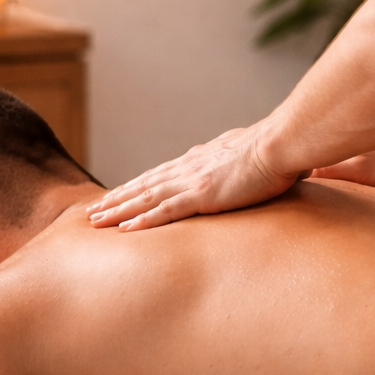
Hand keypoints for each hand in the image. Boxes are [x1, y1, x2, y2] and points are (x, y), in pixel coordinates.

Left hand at [87, 125, 303, 229]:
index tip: (118, 194)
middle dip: (117, 198)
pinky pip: (165, 212)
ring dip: (118, 210)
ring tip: (95, 221)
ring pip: (145, 198)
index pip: (161, 175)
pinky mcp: (202, 195)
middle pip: (144, 185)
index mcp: (200, 160)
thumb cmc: (276, 150)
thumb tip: (247, 168)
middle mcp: (189, 168)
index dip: (137, 185)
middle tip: (92, 210)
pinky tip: (124, 229)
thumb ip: (240, 163)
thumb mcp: (251, 156)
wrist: (281, 144)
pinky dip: (142, 220)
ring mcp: (193, 181)